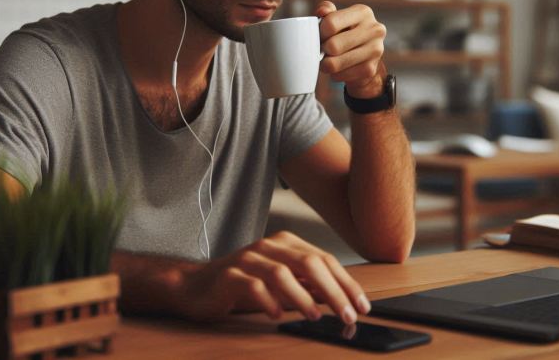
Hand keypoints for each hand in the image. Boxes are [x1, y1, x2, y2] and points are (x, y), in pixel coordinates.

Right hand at [180, 231, 370, 322]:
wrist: (196, 286)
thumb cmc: (244, 284)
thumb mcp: (282, 283)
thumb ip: (308, 286)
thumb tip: (341, 299)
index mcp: (285, 243)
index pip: (324, 260)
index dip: (346, 283)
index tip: (361, 306)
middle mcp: (269, 246)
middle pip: (309, 264)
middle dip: (333, 291)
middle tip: (346, 315)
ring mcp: (248, 259)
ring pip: (282, 273)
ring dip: (303, 297)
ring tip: (315, 316)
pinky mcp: (229, 275)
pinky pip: (253, 287)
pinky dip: (269, 302)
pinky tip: (278, 316)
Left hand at [315, 1, 386, 97]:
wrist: (365, 57)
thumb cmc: (346, 33)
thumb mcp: (336, 17)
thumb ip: (327, 10)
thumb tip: (321, 11)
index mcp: (363, 12)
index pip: (330, 23)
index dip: (319, 32)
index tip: (320, 36)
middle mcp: (374, 29)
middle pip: (333, 45)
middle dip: (322, 50)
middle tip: (322, 50)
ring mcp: (375, 50)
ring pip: (334, 63)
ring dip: (326, 64)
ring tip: (328, 59)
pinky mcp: (371, 68)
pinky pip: (340, 75)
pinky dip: (335, 74)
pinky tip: (340, 68)